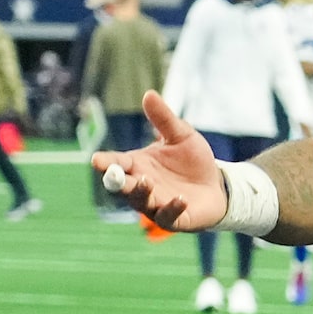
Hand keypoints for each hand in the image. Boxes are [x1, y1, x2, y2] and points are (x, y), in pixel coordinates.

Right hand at [93, 90, 224, 230]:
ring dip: (142, 193)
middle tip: (113, 173)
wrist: (217, 185)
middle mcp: (143, 186)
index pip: (117, 163)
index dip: (106, 162)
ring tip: (147, 181)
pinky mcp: (175, 219)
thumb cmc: (193, 160)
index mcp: (138, 165)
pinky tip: (180, 199)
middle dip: (117, 181)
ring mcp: (157, 205)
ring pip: (142, 202)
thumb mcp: (181, 135)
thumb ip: (164, 119)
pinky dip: (172, 208)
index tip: (96, 160)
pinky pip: (169, 217)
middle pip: (124, 186)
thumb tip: (149, 94)